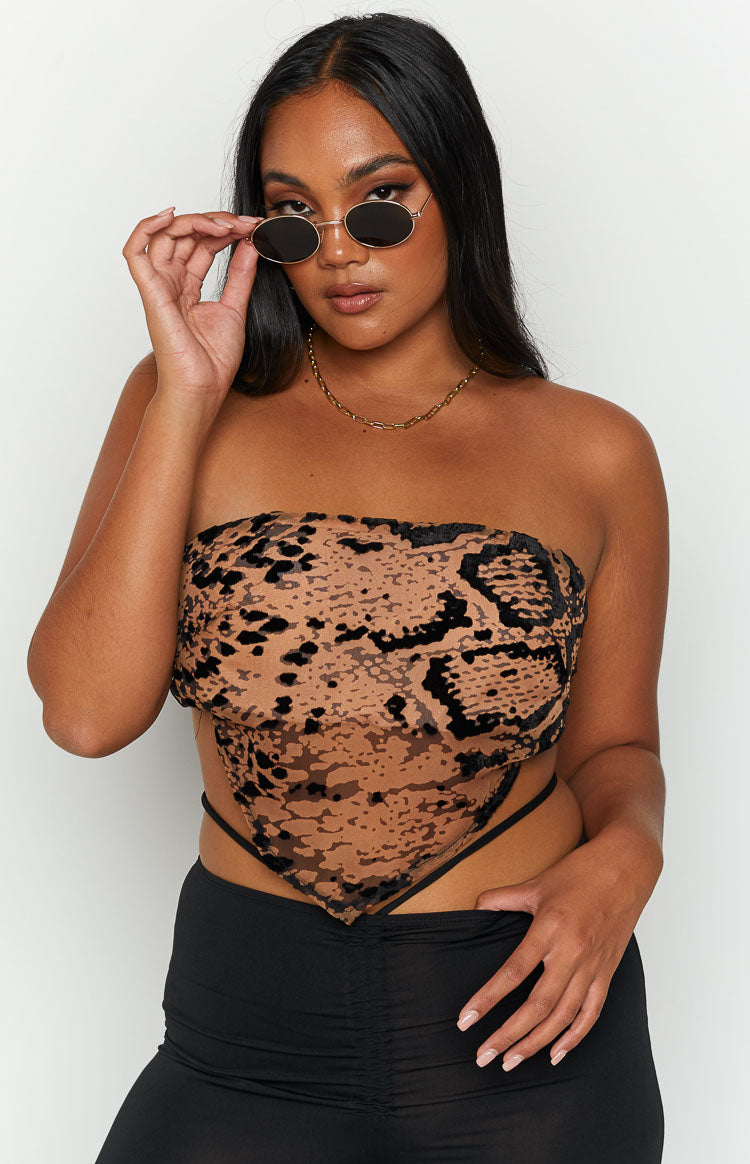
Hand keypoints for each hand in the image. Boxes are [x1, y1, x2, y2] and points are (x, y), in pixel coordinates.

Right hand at [121, 207, 263, 406]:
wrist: (203, 387)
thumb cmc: (213, 360)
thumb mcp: (236, 307)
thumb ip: (241, 274)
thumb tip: (250, 244)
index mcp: (187, 286)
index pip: (203, 244)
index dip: (226, 230)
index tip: (254, 227)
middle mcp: (170, 282)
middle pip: (186, 234)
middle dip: (217, 222)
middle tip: (245, 224)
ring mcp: (158, 285)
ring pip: (165, 235)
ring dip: (196, 221)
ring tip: (225, 225)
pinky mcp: (150, 292)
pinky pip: (136, 252)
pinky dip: (146, 228)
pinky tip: (170, 214)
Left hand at [456, 827, 655, 1070]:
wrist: (627, 868)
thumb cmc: (581, 872)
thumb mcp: (536, 882)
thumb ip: (502, 898)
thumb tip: (474, 908)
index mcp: (550, 929)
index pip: (513, 972)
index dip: (487, 999)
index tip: (466, 1020)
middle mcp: (572, 953)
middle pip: (537, 1006)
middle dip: (508, 1035)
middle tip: (483, 1056)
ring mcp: (593, 966)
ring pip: (563, 1017)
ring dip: (536, 1043)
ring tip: (511, 1061)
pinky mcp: (607, 972)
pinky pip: (590, 1012)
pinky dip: (574, 1037)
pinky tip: (555, 1054)